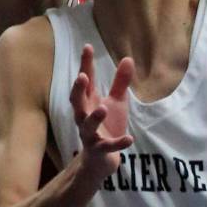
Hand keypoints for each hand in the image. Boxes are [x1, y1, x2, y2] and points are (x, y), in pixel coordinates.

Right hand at [70, 45, 134, 182]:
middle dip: (78, 90)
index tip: (87, 47)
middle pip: (77, 102)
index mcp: (89, 102)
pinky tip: (129, 138)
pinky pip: (107, 146)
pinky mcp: (100, 150)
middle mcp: (85, 117)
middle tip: (82, 76)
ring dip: (94, 117)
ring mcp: (91, 134)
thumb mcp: (116, 102)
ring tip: (103, 108)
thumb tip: (128, 58)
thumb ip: (120, 82)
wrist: (103, 159)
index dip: (85, 65)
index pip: (86, 81)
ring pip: (88, 126)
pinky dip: (118, 143)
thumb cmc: (107, 125)